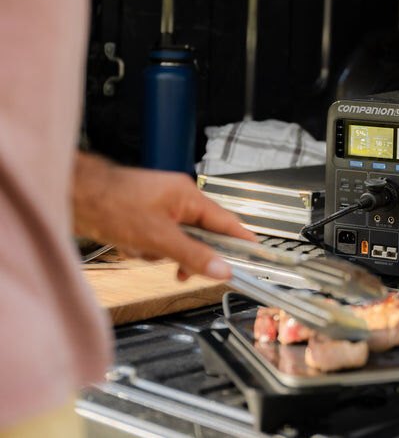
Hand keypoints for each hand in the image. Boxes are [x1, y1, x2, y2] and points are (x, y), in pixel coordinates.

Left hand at [72, 152, 256, 279]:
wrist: (73, 197)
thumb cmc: (111, 203)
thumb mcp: (158, 237)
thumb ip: (193, 255)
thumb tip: (221, 269)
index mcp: (189, 196)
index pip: (227, 222)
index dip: (242, 241)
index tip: (255, 256)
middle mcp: (178, 201)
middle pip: (201, 236)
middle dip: (187, 255)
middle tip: (182, 270)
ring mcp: (160, 210)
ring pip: (177, 243)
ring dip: (161, 254)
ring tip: (143, 250)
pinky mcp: (144, 220)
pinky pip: (158, 243)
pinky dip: (147, 251)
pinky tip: (131, 247)